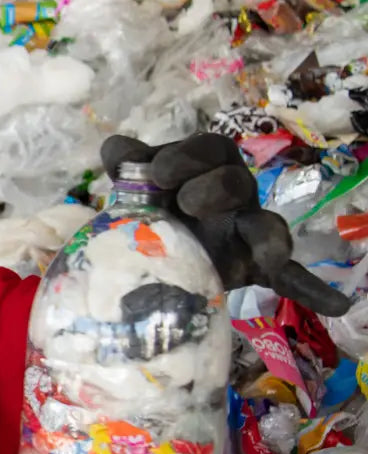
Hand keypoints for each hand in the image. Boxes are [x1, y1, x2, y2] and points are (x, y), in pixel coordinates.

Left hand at [101, 133, 350, 317]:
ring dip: (267, 240)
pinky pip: (291, 276)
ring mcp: (250, 232)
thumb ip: (129, 165)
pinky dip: (312, 289)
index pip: (210, 149)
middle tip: (182, 204)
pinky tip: (337, 303)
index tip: (156, 174)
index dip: (185, 156)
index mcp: (211, 166)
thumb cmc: (156, 206)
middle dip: (212, 189)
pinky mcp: (255, 269)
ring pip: (269, 228)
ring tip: (267, 256)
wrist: (158, 251)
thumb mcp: (139, 185)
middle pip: (238, 183)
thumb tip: (117, 150)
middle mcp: (238, 194)